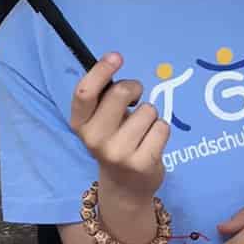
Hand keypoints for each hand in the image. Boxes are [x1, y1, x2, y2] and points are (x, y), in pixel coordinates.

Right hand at [69, 52, 167, 203]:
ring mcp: (117, 153)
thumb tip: (112, 60)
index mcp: (80, 124)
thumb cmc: (114, 142)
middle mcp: (94, 139)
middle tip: (136, 98)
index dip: (101, 70)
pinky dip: (161, 130)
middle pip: (120, 93)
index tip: (116, 57)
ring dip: (150, 115)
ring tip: (142, 131)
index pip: (85, 92)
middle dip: (134, 88)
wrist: (125, 187)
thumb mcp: (100, 122)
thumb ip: (103, 97)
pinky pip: (162, 127)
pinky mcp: (141, 163)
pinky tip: (151, 143)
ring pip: (148, 110)